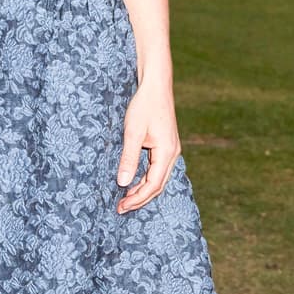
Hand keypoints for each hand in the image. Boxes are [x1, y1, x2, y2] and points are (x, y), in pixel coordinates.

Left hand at [115, 81, 179, 213]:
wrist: (156, 86)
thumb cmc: (144, 106)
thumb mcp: (133, 132)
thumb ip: (129, 158)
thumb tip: (123, 183)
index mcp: (167, 152)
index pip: (153, 185)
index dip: (137, 198)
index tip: (121, 206)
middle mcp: (172, 154)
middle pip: (158, 186)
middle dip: (140, 199)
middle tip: (121, 208)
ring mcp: (170, 150)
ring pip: (158, 178)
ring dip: (142, 190)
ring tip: (125, 199)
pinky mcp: (165, 145)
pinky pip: (157, 169)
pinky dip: (145, 179)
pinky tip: (133, 183)